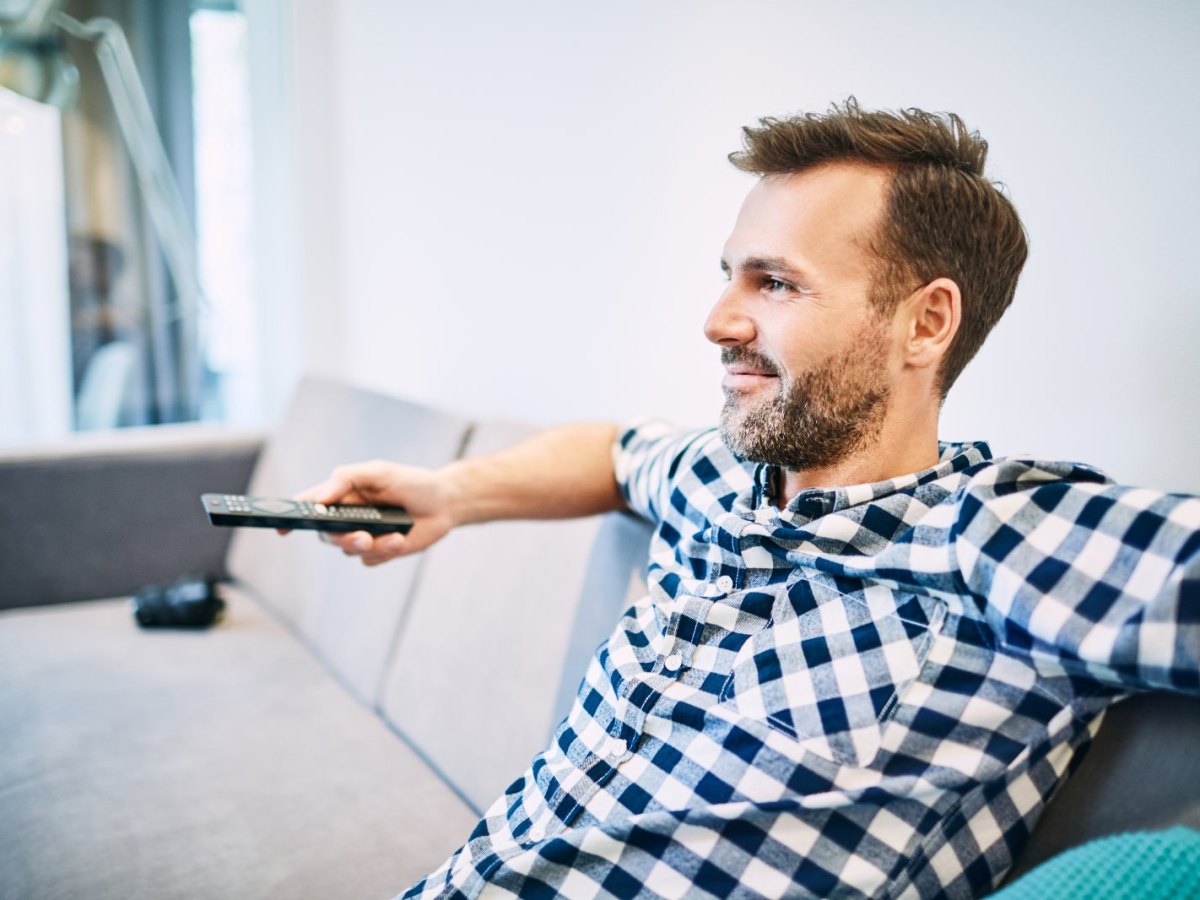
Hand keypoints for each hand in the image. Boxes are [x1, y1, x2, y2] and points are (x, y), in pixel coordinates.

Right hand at [285, 460, 457, 565]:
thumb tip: (319, 499)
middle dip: (343, 538)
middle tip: (363, 536)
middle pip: (327, 535)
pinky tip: (403, 539)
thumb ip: (346, 478)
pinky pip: (371, 560)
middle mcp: (347, 517)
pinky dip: (387, 551)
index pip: (308, 505)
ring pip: (349, 550)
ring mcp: (362, 536)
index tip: (280, 527)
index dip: (289, 516)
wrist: (445, 503)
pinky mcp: (379, 552)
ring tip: (396, 535)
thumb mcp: (379, 471)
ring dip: (373, 545)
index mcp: (341, 494)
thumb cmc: (411, 482)